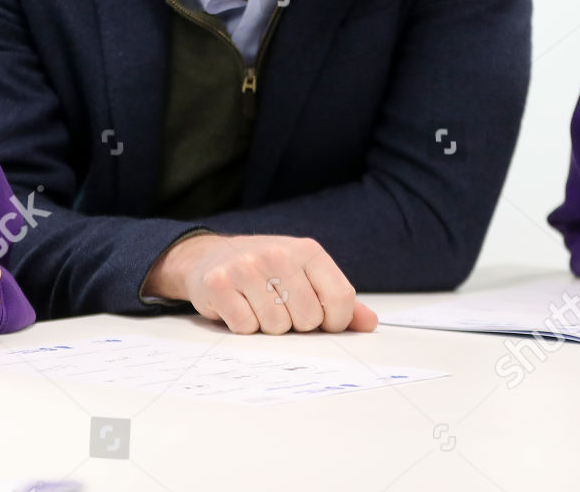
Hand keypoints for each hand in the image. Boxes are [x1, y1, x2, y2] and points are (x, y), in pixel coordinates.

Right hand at [145, 234, 377, 334]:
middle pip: (309, 319)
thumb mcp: (306, 275)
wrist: (209, 257)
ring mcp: (247, 267)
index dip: (334, 321)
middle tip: (279, 306)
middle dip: (296, 324)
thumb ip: (339, 300)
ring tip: (257, 305)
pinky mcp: (220, 284)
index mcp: (308, 250)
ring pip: (276, 327)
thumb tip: (370, 324)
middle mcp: (279, 254)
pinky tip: (238, 306)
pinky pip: (245, 328)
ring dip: (268, 326)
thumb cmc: (266, 271)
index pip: (341, 299)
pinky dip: (243, 326)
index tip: (320, 320)